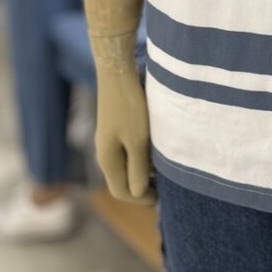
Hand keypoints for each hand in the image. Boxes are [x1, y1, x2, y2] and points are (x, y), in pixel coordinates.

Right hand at [95, 64, 156, 204]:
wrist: (117, 72)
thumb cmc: (130, 106)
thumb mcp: (138, 139)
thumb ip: (138, 168)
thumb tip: (138, 193)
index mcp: (107, 159)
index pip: (121, 191)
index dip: (141, 199)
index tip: (162, 199)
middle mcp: (105, 152)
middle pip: (122, 179)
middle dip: (143, 187)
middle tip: (166, 188)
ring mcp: (109, 138)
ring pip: (126, 164)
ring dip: (144, 170)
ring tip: (165, 170)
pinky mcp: (116, 126)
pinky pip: (128, 150)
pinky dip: (141, 156)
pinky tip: (157, 149)